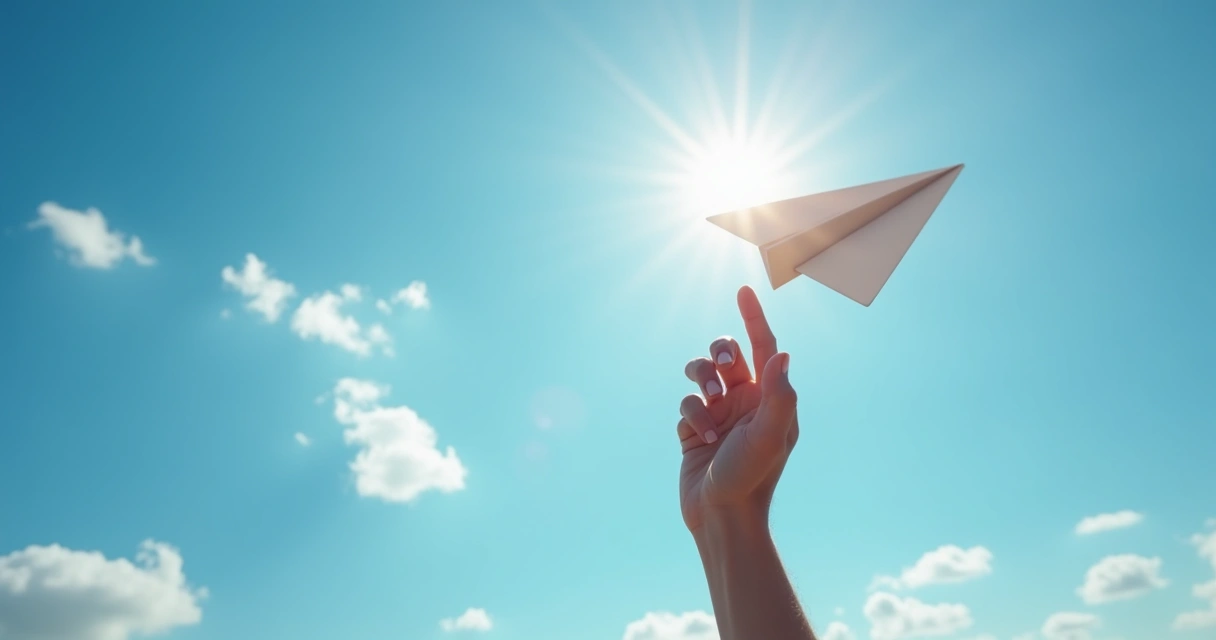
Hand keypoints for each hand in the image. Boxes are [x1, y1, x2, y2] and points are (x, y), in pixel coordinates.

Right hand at [676, 285, 798, 532]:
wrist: (722, 516)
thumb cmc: (752, 477)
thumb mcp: (770, 435)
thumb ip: (778, 394)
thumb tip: (782, 354)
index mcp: (770, 398)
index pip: (764, 347)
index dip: (754, 317)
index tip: (744, 290)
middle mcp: (745, 400)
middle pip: (727, 353)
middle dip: (720, 351)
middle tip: (723, 365)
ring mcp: (719, 413)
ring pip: (701, 373)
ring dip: (701, 384)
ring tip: (709, 409)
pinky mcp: (694, 426)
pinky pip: (686, 401)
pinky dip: (692, 415)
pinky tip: (700, 438)